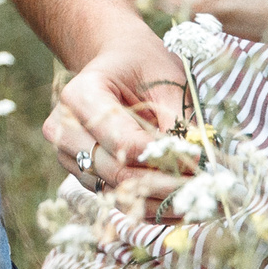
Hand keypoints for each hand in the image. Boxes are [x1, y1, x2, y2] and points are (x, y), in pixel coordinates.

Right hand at [42, 35, 194, 216]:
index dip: (163, 157)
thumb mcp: (165, 81)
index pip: (122, 141)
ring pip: (116, 193)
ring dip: (160, 203)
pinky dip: (149, 206)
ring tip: (197, 201)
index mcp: (80, 95)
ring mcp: (67, 155)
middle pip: (116, 173)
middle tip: (204, 189)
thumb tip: (198, 163)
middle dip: (165, 185)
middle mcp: (63, 129)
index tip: (199, 161)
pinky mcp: (79, 173)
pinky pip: (115, 199)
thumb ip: (177, 122)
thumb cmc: (141, 65)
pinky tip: (180, 207)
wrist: (115, 62)